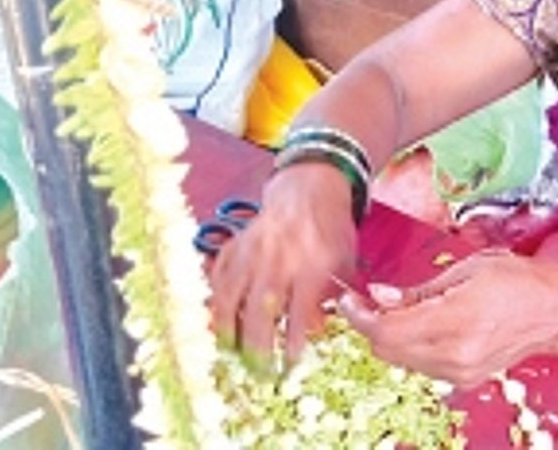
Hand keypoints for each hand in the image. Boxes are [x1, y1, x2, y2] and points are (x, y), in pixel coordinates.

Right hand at [210, 161, 358, 366]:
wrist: (309, 189)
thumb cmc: (330, 230)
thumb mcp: (344, 261)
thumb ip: (333, 295)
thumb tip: (316, 331)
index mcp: (311, 260)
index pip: (300, 307)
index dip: (295, 336)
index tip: (291, 361)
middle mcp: (278, 256)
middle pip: (261, 305)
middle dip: (258, 341)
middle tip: (258, 368)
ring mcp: (252, 249)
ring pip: (232, 291)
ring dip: (227, 324)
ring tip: (229, 349)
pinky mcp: (236, 243)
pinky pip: (218, 274)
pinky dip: (214, 297)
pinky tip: (215, 319)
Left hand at [337, 249, 557, 388]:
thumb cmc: (519, 280)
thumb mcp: (468, 269)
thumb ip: (420, 289)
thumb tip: (379, 295)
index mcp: (457, 318)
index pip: (387, 329)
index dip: (359, 315)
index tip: (347, 298)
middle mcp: (456, 353)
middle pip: (388, 350)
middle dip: (370, 325)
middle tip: (366, 300)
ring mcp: (460, 372)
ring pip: (401, 361)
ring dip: (388, 337)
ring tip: (392, 309)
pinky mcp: (465, 380)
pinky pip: (421, 366)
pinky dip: (409, 347)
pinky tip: (416, 325)